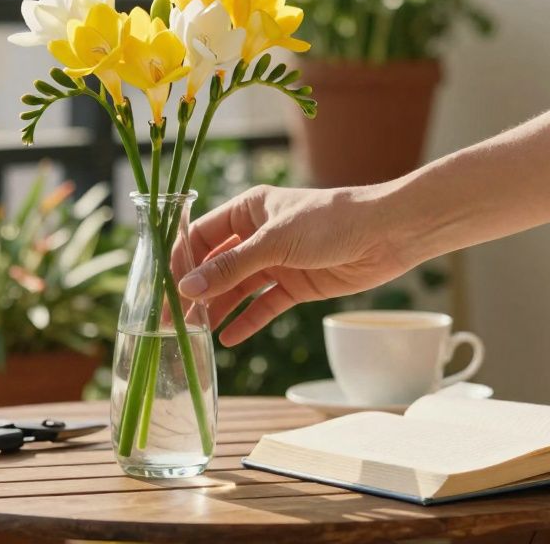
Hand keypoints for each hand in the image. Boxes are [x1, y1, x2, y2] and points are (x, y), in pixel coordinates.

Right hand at [175, 184, 416, 345]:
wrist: (387, 233)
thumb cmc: (331, 221)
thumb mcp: (275, 242)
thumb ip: (232, 268)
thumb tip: (187, 288)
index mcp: (248, 210)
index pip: (201, 236)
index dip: (180, 261)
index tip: (161, 288)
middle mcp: (258, 235)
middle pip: (215, 265)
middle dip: (194, 291)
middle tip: (170, 320)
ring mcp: (277, 261)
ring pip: (237, 288)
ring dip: (217, 309)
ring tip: (194, 334)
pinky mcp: (296, 285)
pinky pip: (264, 305)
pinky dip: (247, 320)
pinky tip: (229, 339)